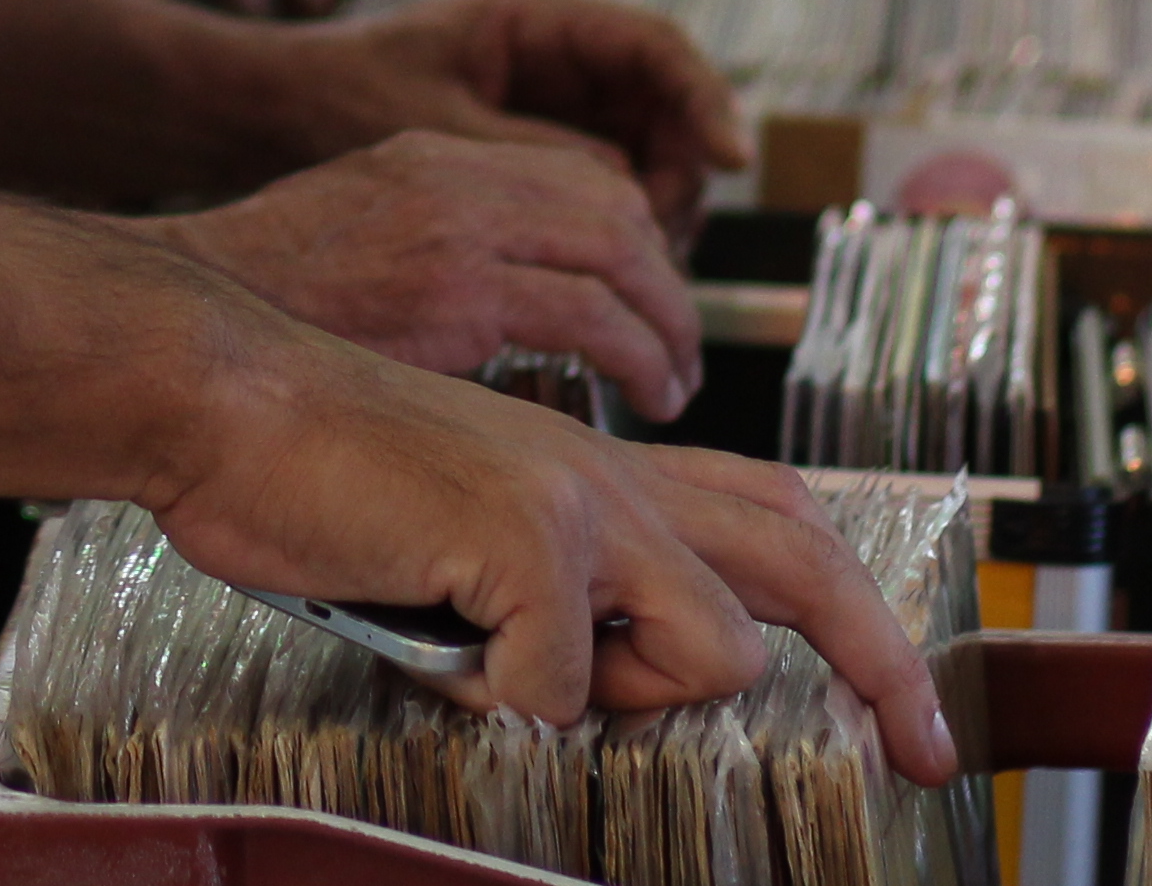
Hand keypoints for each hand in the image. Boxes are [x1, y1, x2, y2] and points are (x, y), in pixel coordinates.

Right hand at [146, 129, 702, 416]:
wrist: (187, 324)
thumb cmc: (255, 305)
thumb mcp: (353, 236)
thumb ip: (429, 246)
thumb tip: (489, 306)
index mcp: (431, 156)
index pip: (579, 173)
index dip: (633, 238)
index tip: (645, 298)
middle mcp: (456, 176)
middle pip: (616, 204)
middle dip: (666, 281)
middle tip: (680, 346)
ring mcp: (459, 228)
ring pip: (622, 254)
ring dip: (668, 323)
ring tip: (674, 381)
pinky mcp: (459, 291)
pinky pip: (593, 313)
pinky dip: (639, 355)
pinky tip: (644, 396)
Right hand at [152, 354, 955, 755]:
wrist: (227, 399)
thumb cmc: (318, 474)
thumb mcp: (467, 529)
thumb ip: (550, 591)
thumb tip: (596, 685)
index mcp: (605, 472)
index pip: (778, 517)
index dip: (860, 610)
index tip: (906, 706)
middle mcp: (617, 476)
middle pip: (811, 562)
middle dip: (889, 666)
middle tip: (924, 752)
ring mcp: (582, 499)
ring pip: (715, 650)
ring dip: (625, 696)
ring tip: (513, 666)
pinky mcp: (528, 535)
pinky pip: (562, 686)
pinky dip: (498, 700)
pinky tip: (435, 645)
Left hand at [254, 0, 746, 234]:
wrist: (274, 115)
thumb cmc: (341, 97)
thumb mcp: (435, 128)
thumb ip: (529, 156)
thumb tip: (623, 196)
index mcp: (536, 22)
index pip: (655, 48)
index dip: (704, 99)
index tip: (731, 157)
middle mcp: (560, 59)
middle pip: (666, 112)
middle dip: (681, 178)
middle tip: (666, 251)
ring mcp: (555, 108)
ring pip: (646, 161)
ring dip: (656, 217)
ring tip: (635, 280)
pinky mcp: (541, 158)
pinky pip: (608, 193)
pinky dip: (618, 235)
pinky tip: (605, 286)